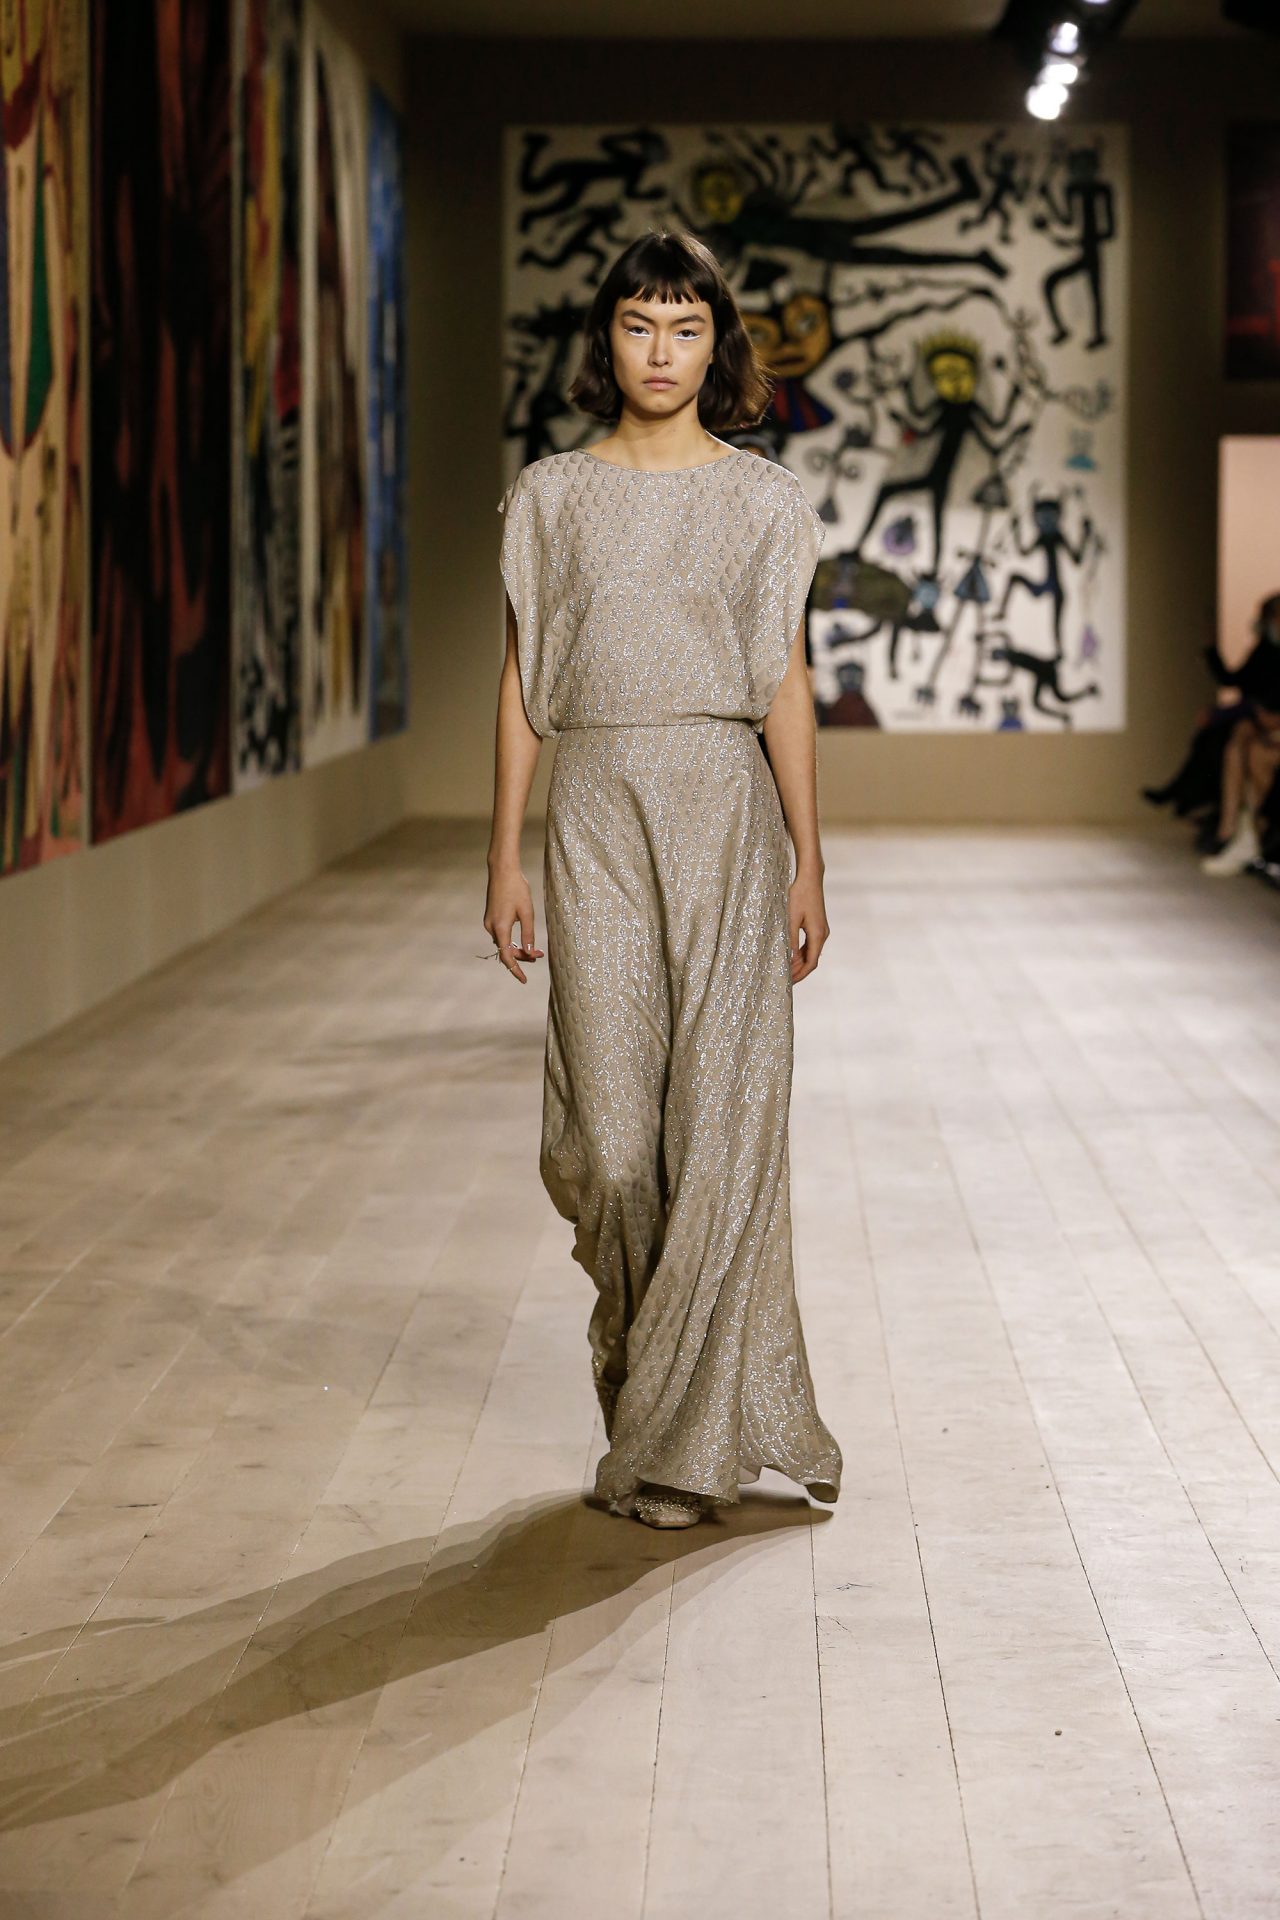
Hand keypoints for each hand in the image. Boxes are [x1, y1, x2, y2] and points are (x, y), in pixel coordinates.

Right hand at [483, 864, 544, 983]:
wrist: (502, 871)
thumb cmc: (517, 889)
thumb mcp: (527, 912)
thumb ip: (528, 934)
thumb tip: (530, 953)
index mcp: (500, 928)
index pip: (507, 957)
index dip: (516, 970)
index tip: (524, 980)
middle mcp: (491, 928)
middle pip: (506, 951)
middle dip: (522, 957)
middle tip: (539, 956)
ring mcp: (489, 923)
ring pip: (504, 944)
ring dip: (518, 948)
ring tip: (536, 950)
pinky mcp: (491, 918)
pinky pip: (501, 936)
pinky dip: (512, 940)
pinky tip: (523, 939)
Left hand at [788, 870, 828, 982]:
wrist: (810, 878)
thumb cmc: (799, 895)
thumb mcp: (791, 918)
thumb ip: (790, 939)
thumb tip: (788, 959)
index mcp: (818, 935)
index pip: (811, 963)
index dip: (800, 974)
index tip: (789, 983)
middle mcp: (822, 934)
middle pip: (812, 960)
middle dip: (799, 971)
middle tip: (785, 980)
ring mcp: (821, 930)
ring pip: (810, 952)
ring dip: (799, 962)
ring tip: (786, 970)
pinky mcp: (817, 925)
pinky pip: (809, 944)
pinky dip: (801, 952)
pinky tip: (790, 955)